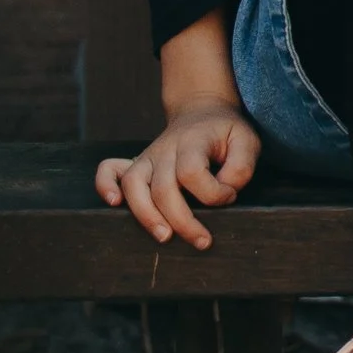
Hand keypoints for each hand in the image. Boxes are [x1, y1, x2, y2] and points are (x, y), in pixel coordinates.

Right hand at [94, 103, 261, 246]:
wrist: (203, 111)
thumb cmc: (226, 133)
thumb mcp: (246, 141)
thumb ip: (242, 166)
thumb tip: (226, 190)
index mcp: (193, 141)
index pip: (192, 171)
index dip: (213, 192)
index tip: (230, 196)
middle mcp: (165, 148)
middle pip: (163, 187)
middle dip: (182, 220)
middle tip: (202, 240)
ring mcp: (148, 156)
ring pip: (134, 185)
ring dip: (146, 215)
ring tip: (164, 236)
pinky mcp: (136, 163)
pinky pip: (109, 169)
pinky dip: (105, 185)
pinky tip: (114, 204)